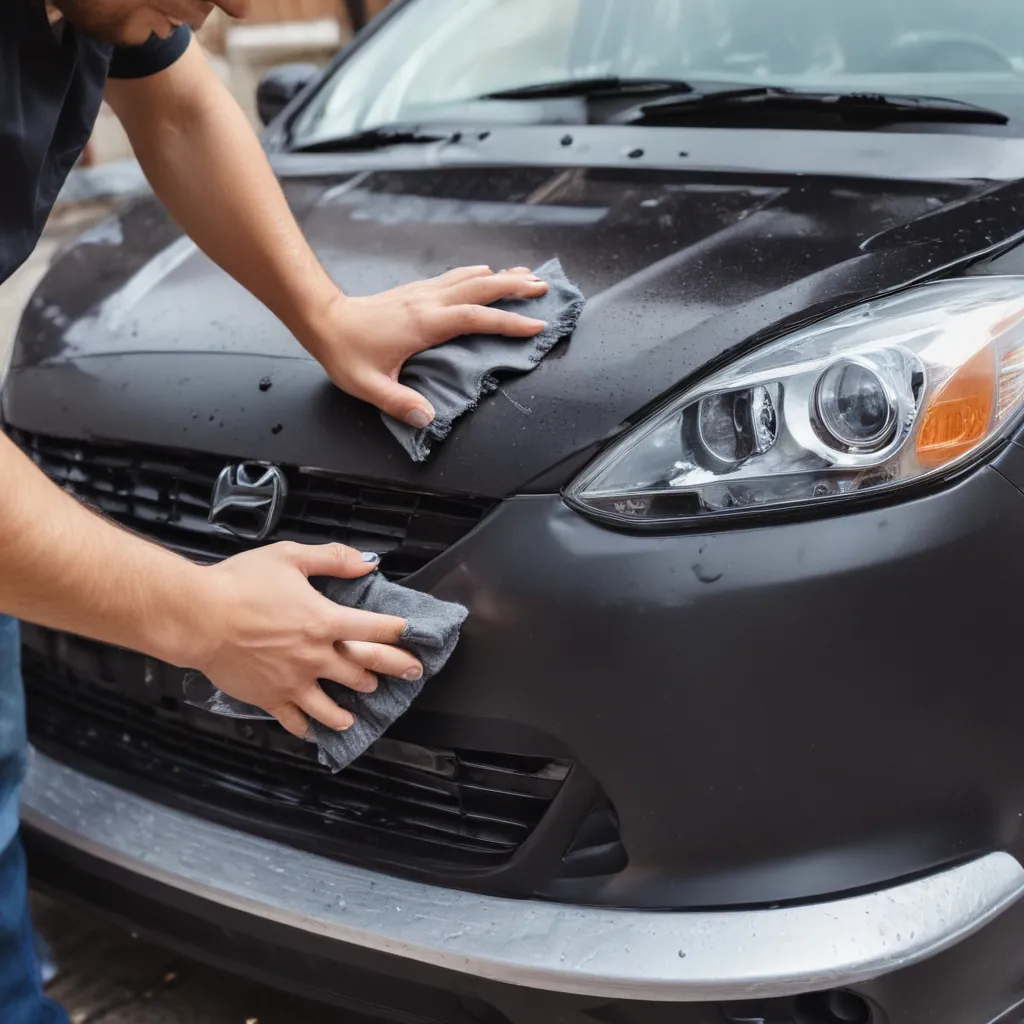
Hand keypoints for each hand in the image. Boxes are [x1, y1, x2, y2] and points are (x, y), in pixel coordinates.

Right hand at [186, 542, 422, 738]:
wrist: (197, 616)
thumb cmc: (239, 583)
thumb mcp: (289, 557)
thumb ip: (332, 559)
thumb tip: (367, 562)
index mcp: (324, 621)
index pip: (377, 630)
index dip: (401, 633)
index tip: (415, 637)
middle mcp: (315, 656)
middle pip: (366, 670)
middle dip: (394, 672)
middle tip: (411, 674)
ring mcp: (294, 682)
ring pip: (335, 707)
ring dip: (353, 709)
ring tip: (361, 711)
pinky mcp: (271, 698)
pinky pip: (296, 721)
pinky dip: (309, 729)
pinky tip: (317, 732)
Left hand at [304, 266, 548, 426]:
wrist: (322, 318)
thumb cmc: (345, 352)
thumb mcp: (369, 386)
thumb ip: (400, 403)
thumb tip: (429, 419)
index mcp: (424, 324)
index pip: (475, 318)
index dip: (508, 321)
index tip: (536, 326)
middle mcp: (428, 302)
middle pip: (481, 287)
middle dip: (515, 286)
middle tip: (545, 287)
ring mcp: (422, 293)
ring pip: (469, 278)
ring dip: (501, 275)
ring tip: (527, 275)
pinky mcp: (414, 291)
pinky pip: (454, 278)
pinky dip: (477, 274)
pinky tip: (486, 272)